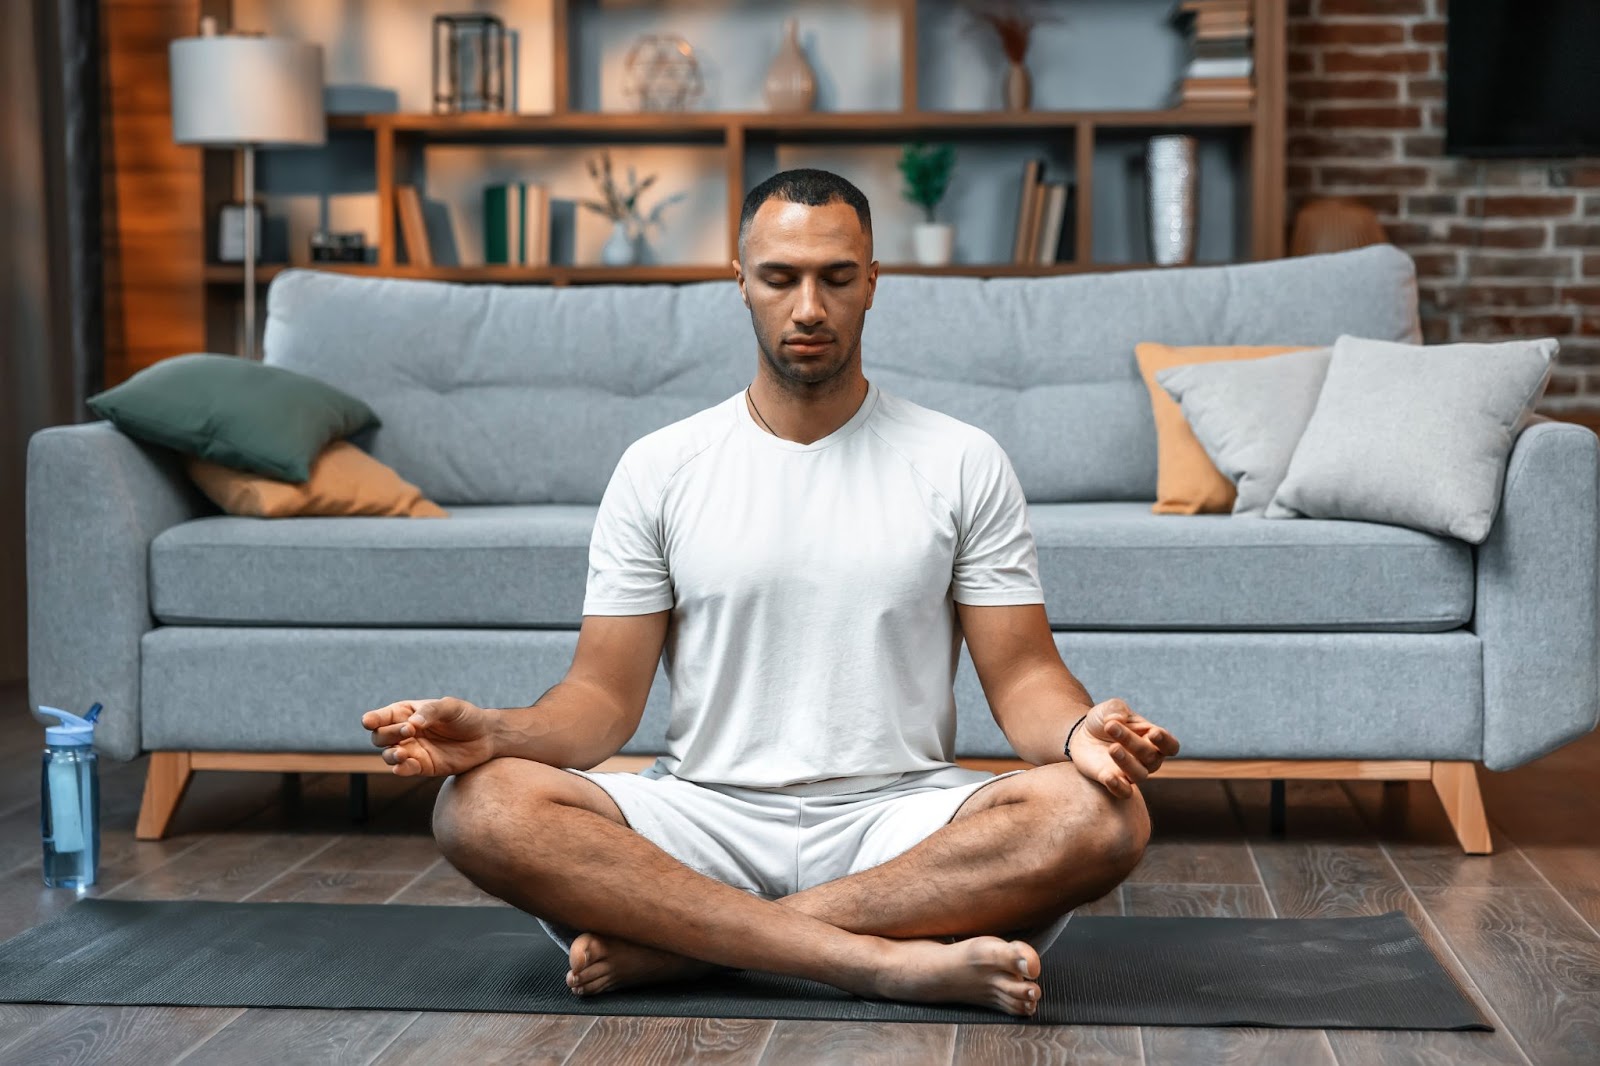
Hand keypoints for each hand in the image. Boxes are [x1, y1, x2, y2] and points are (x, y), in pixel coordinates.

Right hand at [361, 697, 497, 776]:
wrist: (486, 736)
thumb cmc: (466, 716)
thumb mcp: (451, 707)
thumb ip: (431, 712)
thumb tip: (412, 723)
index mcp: (406, 713)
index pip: (382, 717)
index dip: (373, 719)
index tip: (369, 721)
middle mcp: (404, 733)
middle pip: (380, 737)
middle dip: (389, 734)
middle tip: (409, 731)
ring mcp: (412, 750)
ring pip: (388, 755)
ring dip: (390, 755)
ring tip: (402, 753)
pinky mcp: (422, 766)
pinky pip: (405, 770)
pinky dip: (401, 769)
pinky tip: (404, 766)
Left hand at [1067, 698, 1180, 798]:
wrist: (1082, 735)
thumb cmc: (1105, 720)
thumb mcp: (1110, 708)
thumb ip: (1116, 708)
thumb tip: (1119, 718)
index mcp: (1153, 739)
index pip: (1170, 746)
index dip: (1165, 742)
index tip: (1153, 733)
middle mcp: (1147, 759)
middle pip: (1150, 756)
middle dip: (1132, 741)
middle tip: (1110, 726)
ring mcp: (1132, 772)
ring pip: (1139, 775)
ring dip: (1126, 762)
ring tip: (1112, 748)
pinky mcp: (1115, 782)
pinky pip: (1123, 792)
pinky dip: (1118, 787)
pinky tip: (1108, 777)